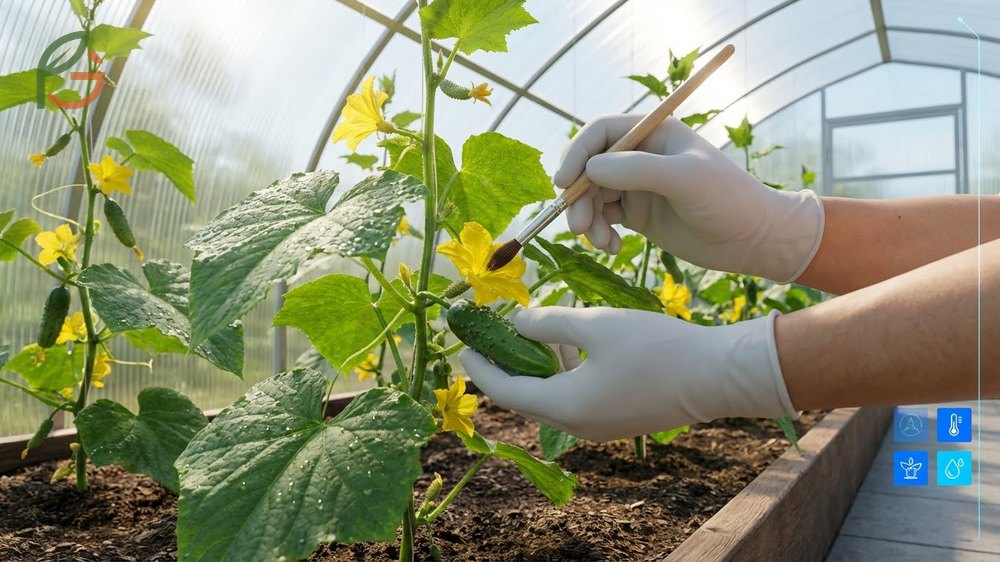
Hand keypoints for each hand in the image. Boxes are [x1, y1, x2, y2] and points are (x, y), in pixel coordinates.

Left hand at [460, 306, 796, 440]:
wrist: (717, 376)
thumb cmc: (655, 347)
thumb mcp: (594, 325)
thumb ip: (547, 324)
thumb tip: (514, 322)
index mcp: (565, 406)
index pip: (504, 390)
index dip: (479, 367)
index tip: (461, 345)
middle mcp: (576, 425)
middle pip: (524, 398)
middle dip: (501, 369)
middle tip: (484, 340)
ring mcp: (598, 426)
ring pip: (550, 398)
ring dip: (532, 369)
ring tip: (522, 335)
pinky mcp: (617, 419)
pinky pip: (573, 399)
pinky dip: (559, 375)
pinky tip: (566, 346)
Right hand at [555, 115, 823, 282]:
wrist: (753, 239)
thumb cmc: (727, 199)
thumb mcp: (684, 179)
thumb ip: (636, 170)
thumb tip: (589, 170)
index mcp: (652, 133)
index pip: (599, 134)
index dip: (576, 155)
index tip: (563, 184)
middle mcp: (639, 156)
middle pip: (588, 168)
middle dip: (577, 196)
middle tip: (579, 226)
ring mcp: (636, 186)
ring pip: (591, 196)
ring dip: (587, 219)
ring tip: (600, 242)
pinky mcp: (637, 214)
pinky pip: (602, 219)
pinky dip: (599, 233)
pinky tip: (612, 248)